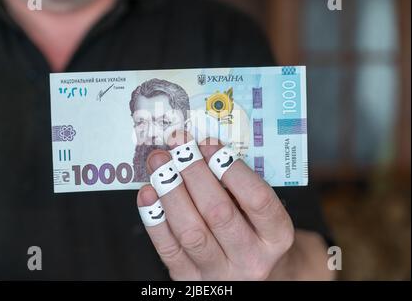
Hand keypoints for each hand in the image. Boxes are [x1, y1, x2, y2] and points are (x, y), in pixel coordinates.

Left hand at [137, 131, 328, 279]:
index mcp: (277, 236)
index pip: (257, 199)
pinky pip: (168, 249)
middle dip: (194, 174)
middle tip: (177, 148)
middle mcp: (252, 259)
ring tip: (159, 165)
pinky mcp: (190, 280)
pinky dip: (154, 219)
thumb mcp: (260, 211)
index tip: (209, 145)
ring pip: (191, 232)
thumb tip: (199, 152)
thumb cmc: (254, 233)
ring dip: (170, 192)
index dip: (231, 168)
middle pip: (219, 213)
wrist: (252, 274)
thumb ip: (237, 186)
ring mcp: (220, 274)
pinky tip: (148, 194)